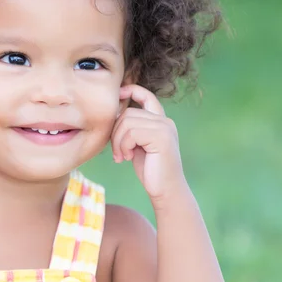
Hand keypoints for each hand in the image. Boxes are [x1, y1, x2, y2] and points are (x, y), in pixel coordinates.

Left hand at [111, 84, 186, 201]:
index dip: (132, 90)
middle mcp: (165, 121)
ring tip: (122, 156)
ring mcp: (164, 128)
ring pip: (127, 122)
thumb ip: (132, 128)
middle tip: (117, 152)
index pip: (147, 96)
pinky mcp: (161, 138)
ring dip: (118, 142)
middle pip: (128, 113)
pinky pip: (131, 133)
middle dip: (116, 132)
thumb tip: (115, 114)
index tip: (119, 93)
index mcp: (160, 121)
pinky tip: (128, 158)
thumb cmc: (150, 169)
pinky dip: (123, 146)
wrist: (166, 190)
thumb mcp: (138, 144)